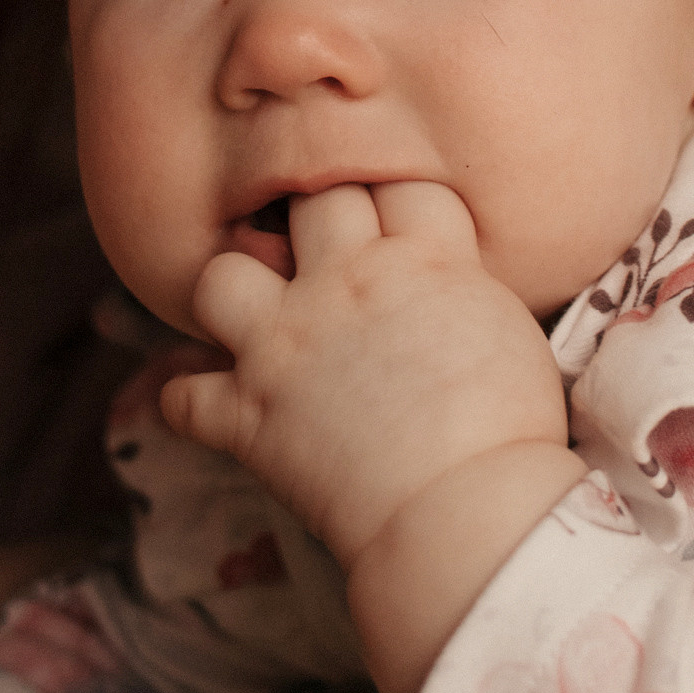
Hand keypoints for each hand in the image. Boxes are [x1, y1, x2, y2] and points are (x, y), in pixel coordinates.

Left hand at [165, 183, 572, 571]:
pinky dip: (190, 402)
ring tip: (256, 319)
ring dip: (233, 296)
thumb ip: (461, 285)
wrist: (465, 509)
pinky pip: (185, 396)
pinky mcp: (249, 413)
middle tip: (328, 258)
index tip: (393, 224)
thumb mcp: (507, 326)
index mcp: (421, 259)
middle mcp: (344, 284)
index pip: (397, 183)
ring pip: (220, 277)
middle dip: (319, 221)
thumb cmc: (509, 430)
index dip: (394, 200)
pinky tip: (209, 405)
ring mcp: (286, 345)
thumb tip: (447, 282)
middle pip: (313, 203)